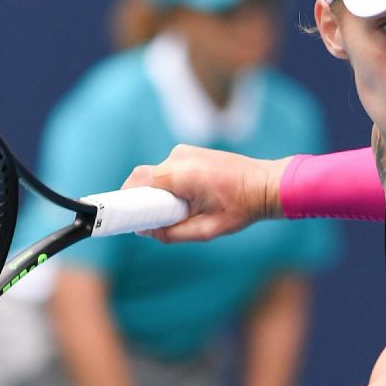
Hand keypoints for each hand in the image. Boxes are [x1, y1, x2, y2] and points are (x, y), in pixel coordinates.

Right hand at [122, 146, 290, 242]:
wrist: (266, 184)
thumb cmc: (242, 208)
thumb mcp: (207, 230)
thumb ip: (173, 233)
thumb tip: (145, 231)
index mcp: (183, 174)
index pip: (138, 181)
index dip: (125, 198)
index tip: (119, 214)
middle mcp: (181, 157)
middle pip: (145, 177)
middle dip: (142, 199)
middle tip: (149, 220)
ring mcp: (186, 152)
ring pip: (157, 173)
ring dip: (158, 192)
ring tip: (178, 210)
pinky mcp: (191, 152)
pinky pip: (169, 169)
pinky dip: (169, 184)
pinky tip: (185, 199)